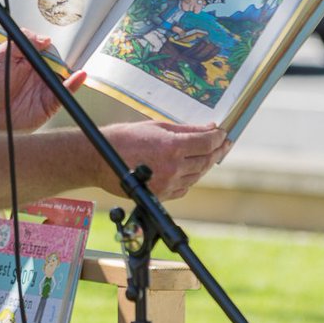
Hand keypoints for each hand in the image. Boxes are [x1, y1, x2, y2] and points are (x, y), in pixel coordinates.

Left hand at [0, 30, 85, 131]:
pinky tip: (79, 77)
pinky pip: (65, 93)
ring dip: (72, 71)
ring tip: (73, 67)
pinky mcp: (50, 102)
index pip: (47, 48)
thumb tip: (44, 39)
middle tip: (63, 57)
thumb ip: (19, 43)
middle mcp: (40, 71)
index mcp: (30, 58)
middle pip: (59, 61)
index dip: (50, 46)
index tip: (49, 45)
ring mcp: (46, 86)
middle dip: (65, 57)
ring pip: (65, 76)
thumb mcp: (0, 55)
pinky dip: (74, 85)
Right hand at [100, 121, 230, 200]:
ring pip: (198, 175)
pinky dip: (191, 177)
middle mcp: (173, 167)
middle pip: (206, 160)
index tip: (223, 132)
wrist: (99, 159)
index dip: (219, 137)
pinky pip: (185, 187)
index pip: (207, 142)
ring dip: (205, 163)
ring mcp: (168, 184)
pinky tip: (190, 168)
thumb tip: (209, 128)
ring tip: (208, 153)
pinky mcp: (162, 195)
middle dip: (217, 149)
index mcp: (172, 147)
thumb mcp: (157, 127)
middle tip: (223, 142)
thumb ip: (186, 130)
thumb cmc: (125, 138)